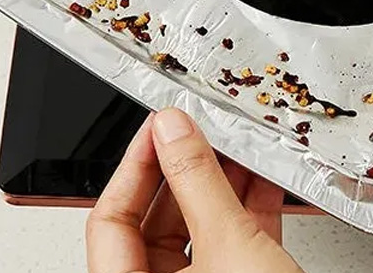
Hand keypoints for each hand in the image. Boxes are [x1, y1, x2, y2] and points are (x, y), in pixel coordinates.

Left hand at [86, 109, 303, 272]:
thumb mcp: (231, 247)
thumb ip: (199, 182)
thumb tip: (173, 131)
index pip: (111, 221)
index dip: (135, 166)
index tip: (160, 125)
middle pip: (155, 222)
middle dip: (184, 170)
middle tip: (200, 128)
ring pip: (197, 230)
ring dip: (220, 184)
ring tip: (235, 145)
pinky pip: (230, 242)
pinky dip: (246, 208)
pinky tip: (262, 178)